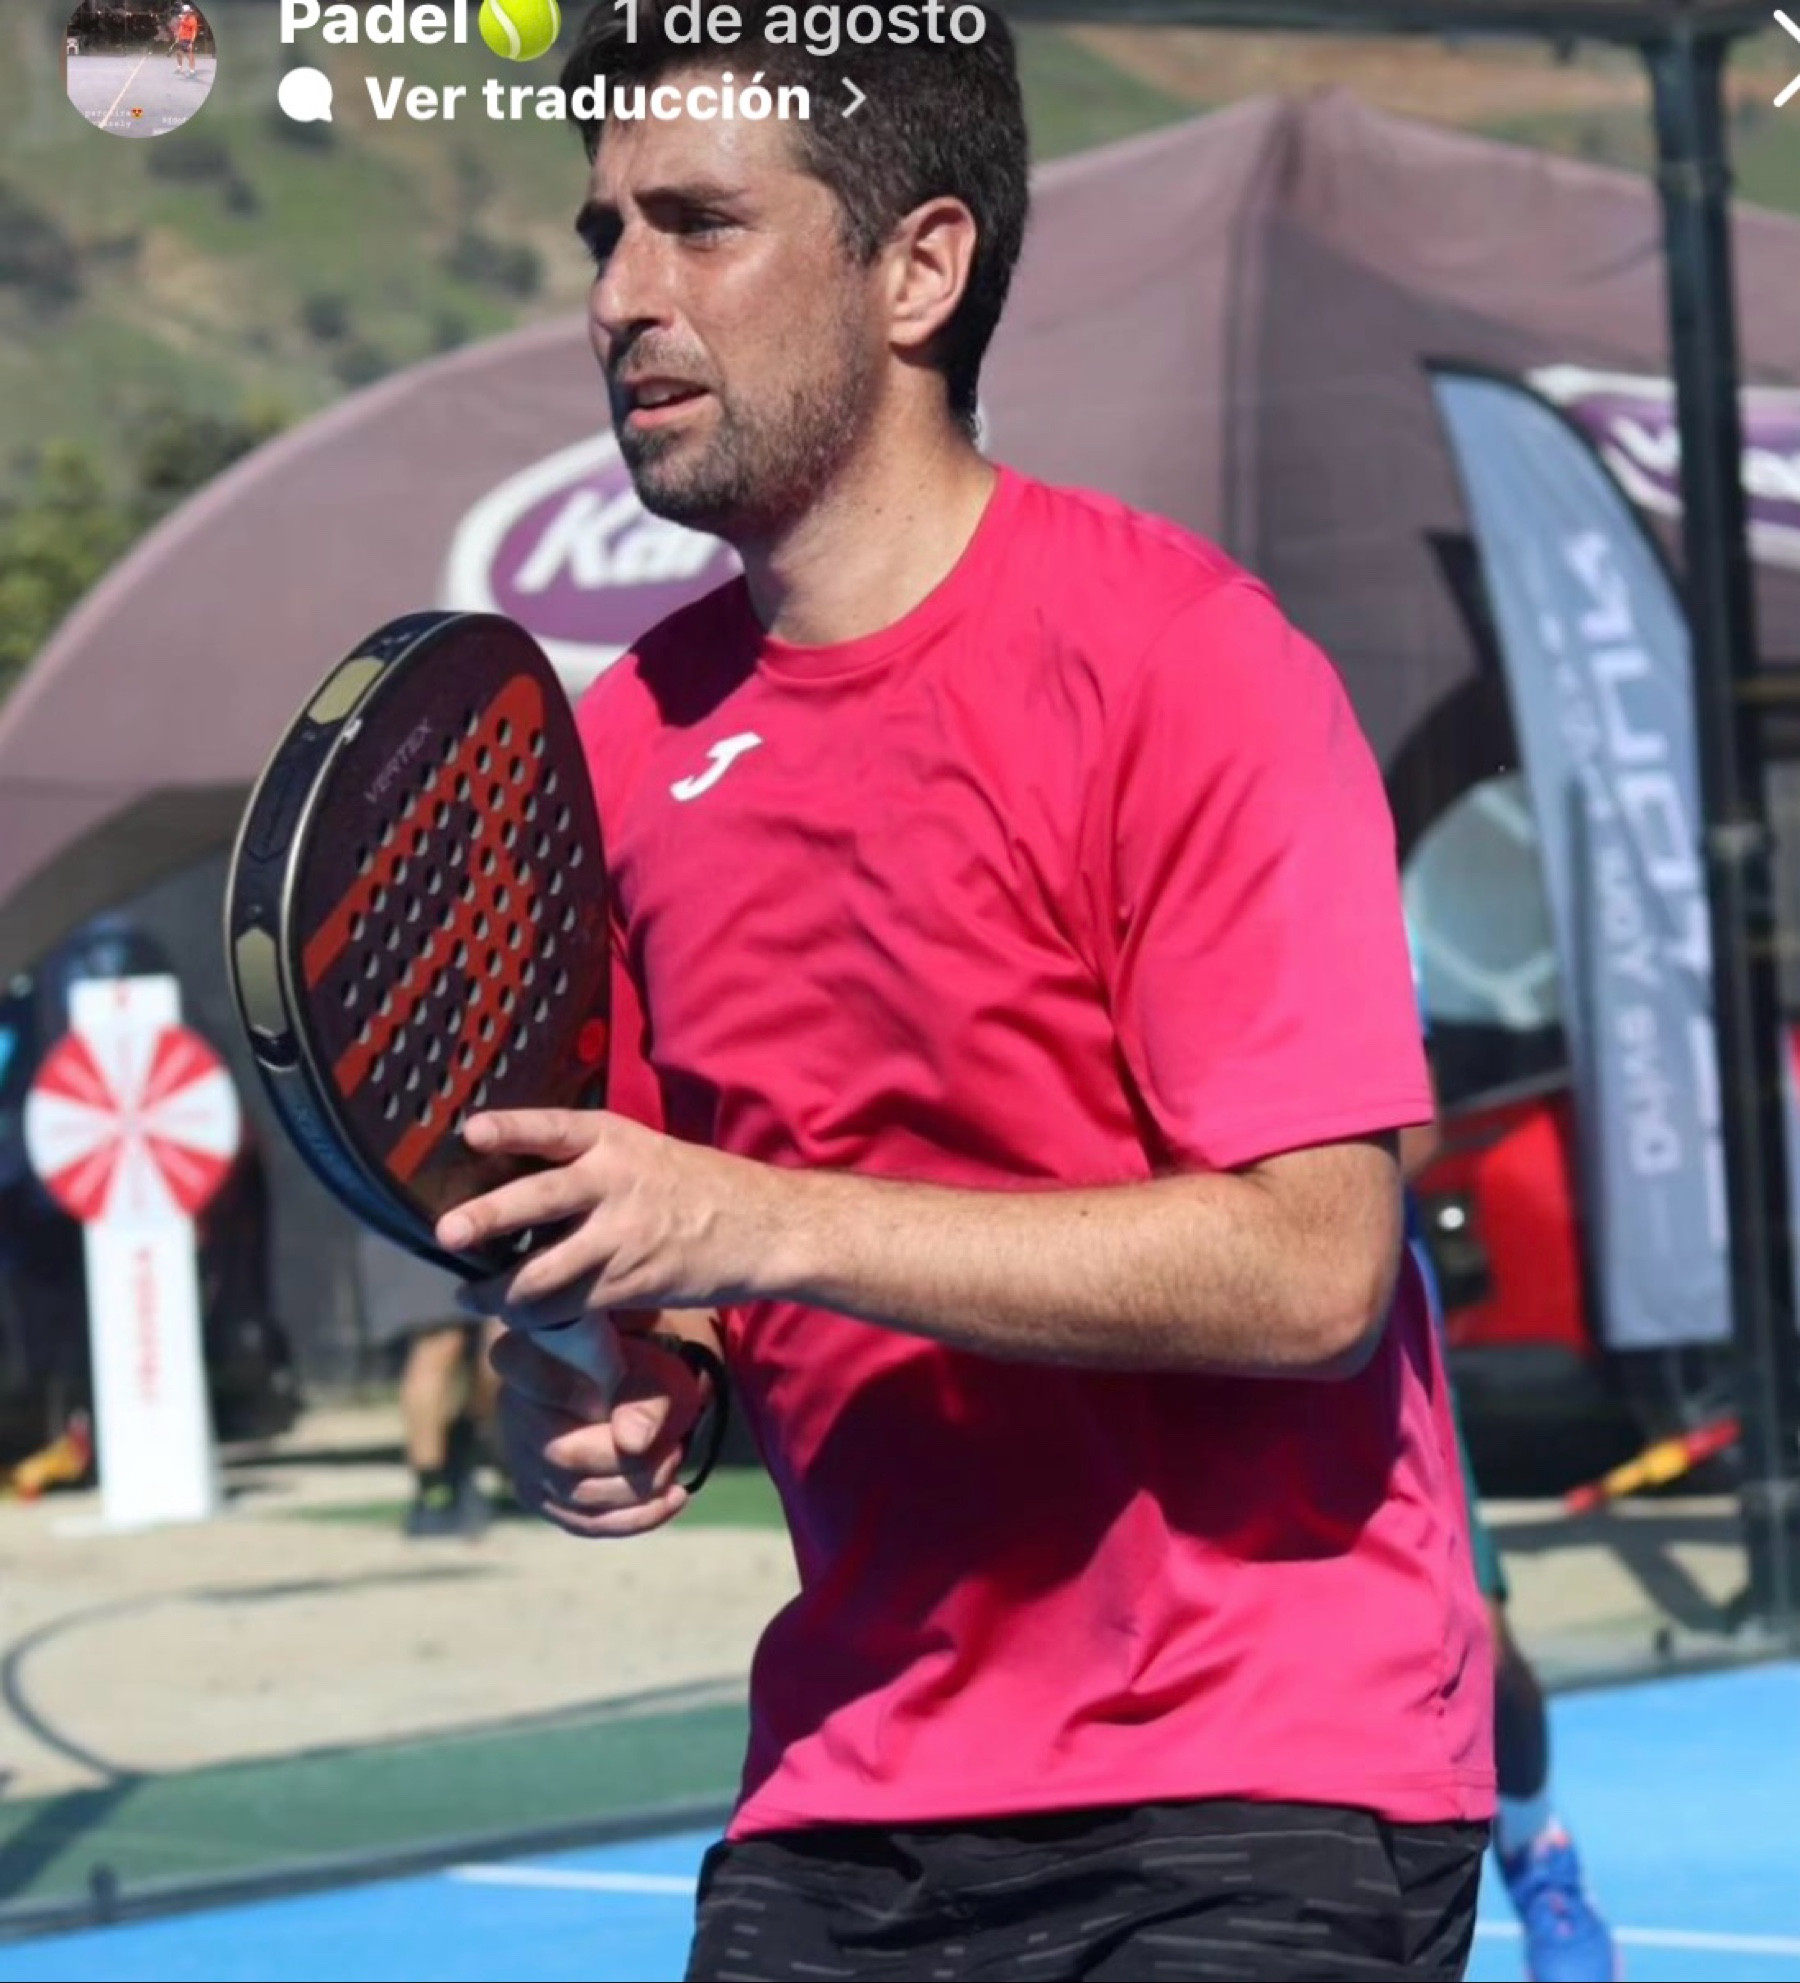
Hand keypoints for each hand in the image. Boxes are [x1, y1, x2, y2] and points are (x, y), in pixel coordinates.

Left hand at [438, 1109, 784, 1325]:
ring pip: (545, 1270)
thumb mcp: (644, 1152)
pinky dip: (539, 1318)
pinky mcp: (631, 1283)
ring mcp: (623, 1235)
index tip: (469, 1133)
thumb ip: (588, 1161)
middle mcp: (616, 1182)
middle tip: (447, 1234)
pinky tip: (521, 1319)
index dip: (511, 1129)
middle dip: (487, 1218)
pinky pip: (570, 1306)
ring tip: (472, 1297)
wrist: (763, 1227)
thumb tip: (513, 1179)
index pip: (553, 1128)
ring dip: (499, 1291)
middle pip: (539, 1197)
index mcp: (615, 1140)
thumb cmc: (695, 1187)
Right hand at [490, 1320, 710, 1538]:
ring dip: (638, 1489)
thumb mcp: (647, 1361)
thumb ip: (640, 1393)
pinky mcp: (543, 1496)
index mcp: (523, 1355)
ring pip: (576, 1495)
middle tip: (673, 1447)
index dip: (576, 1392)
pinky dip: (635, 1516)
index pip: (533, 1376)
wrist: (634, 1381)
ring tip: (674, 1461)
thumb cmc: (637, 1360)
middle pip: (560, 1454)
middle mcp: (512, 1409)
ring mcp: (523, 1459)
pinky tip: (672, 1499)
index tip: (624, 1404)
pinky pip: (584, 1522)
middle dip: (627, 1462)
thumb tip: (632, 1442)